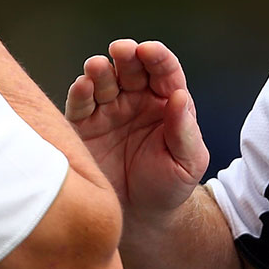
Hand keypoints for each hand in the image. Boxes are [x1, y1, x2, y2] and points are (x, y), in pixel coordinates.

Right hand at [66, 39, 209, 224]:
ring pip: (103, 80)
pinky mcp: (84, 126)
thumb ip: (184, 131)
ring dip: (100, 70)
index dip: (157, 57)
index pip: (164, 71)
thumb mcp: (187, 162)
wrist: (140, 218)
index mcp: (166, 101)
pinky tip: (83, 85)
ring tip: (97, 67)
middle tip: (122, 50)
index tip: (149, 50)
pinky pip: (81, 104)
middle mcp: (136, 99)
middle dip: (126, 55)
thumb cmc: (170, 186)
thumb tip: (180, 96)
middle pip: (131, 68)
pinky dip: (80, 92)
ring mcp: (109, 110)